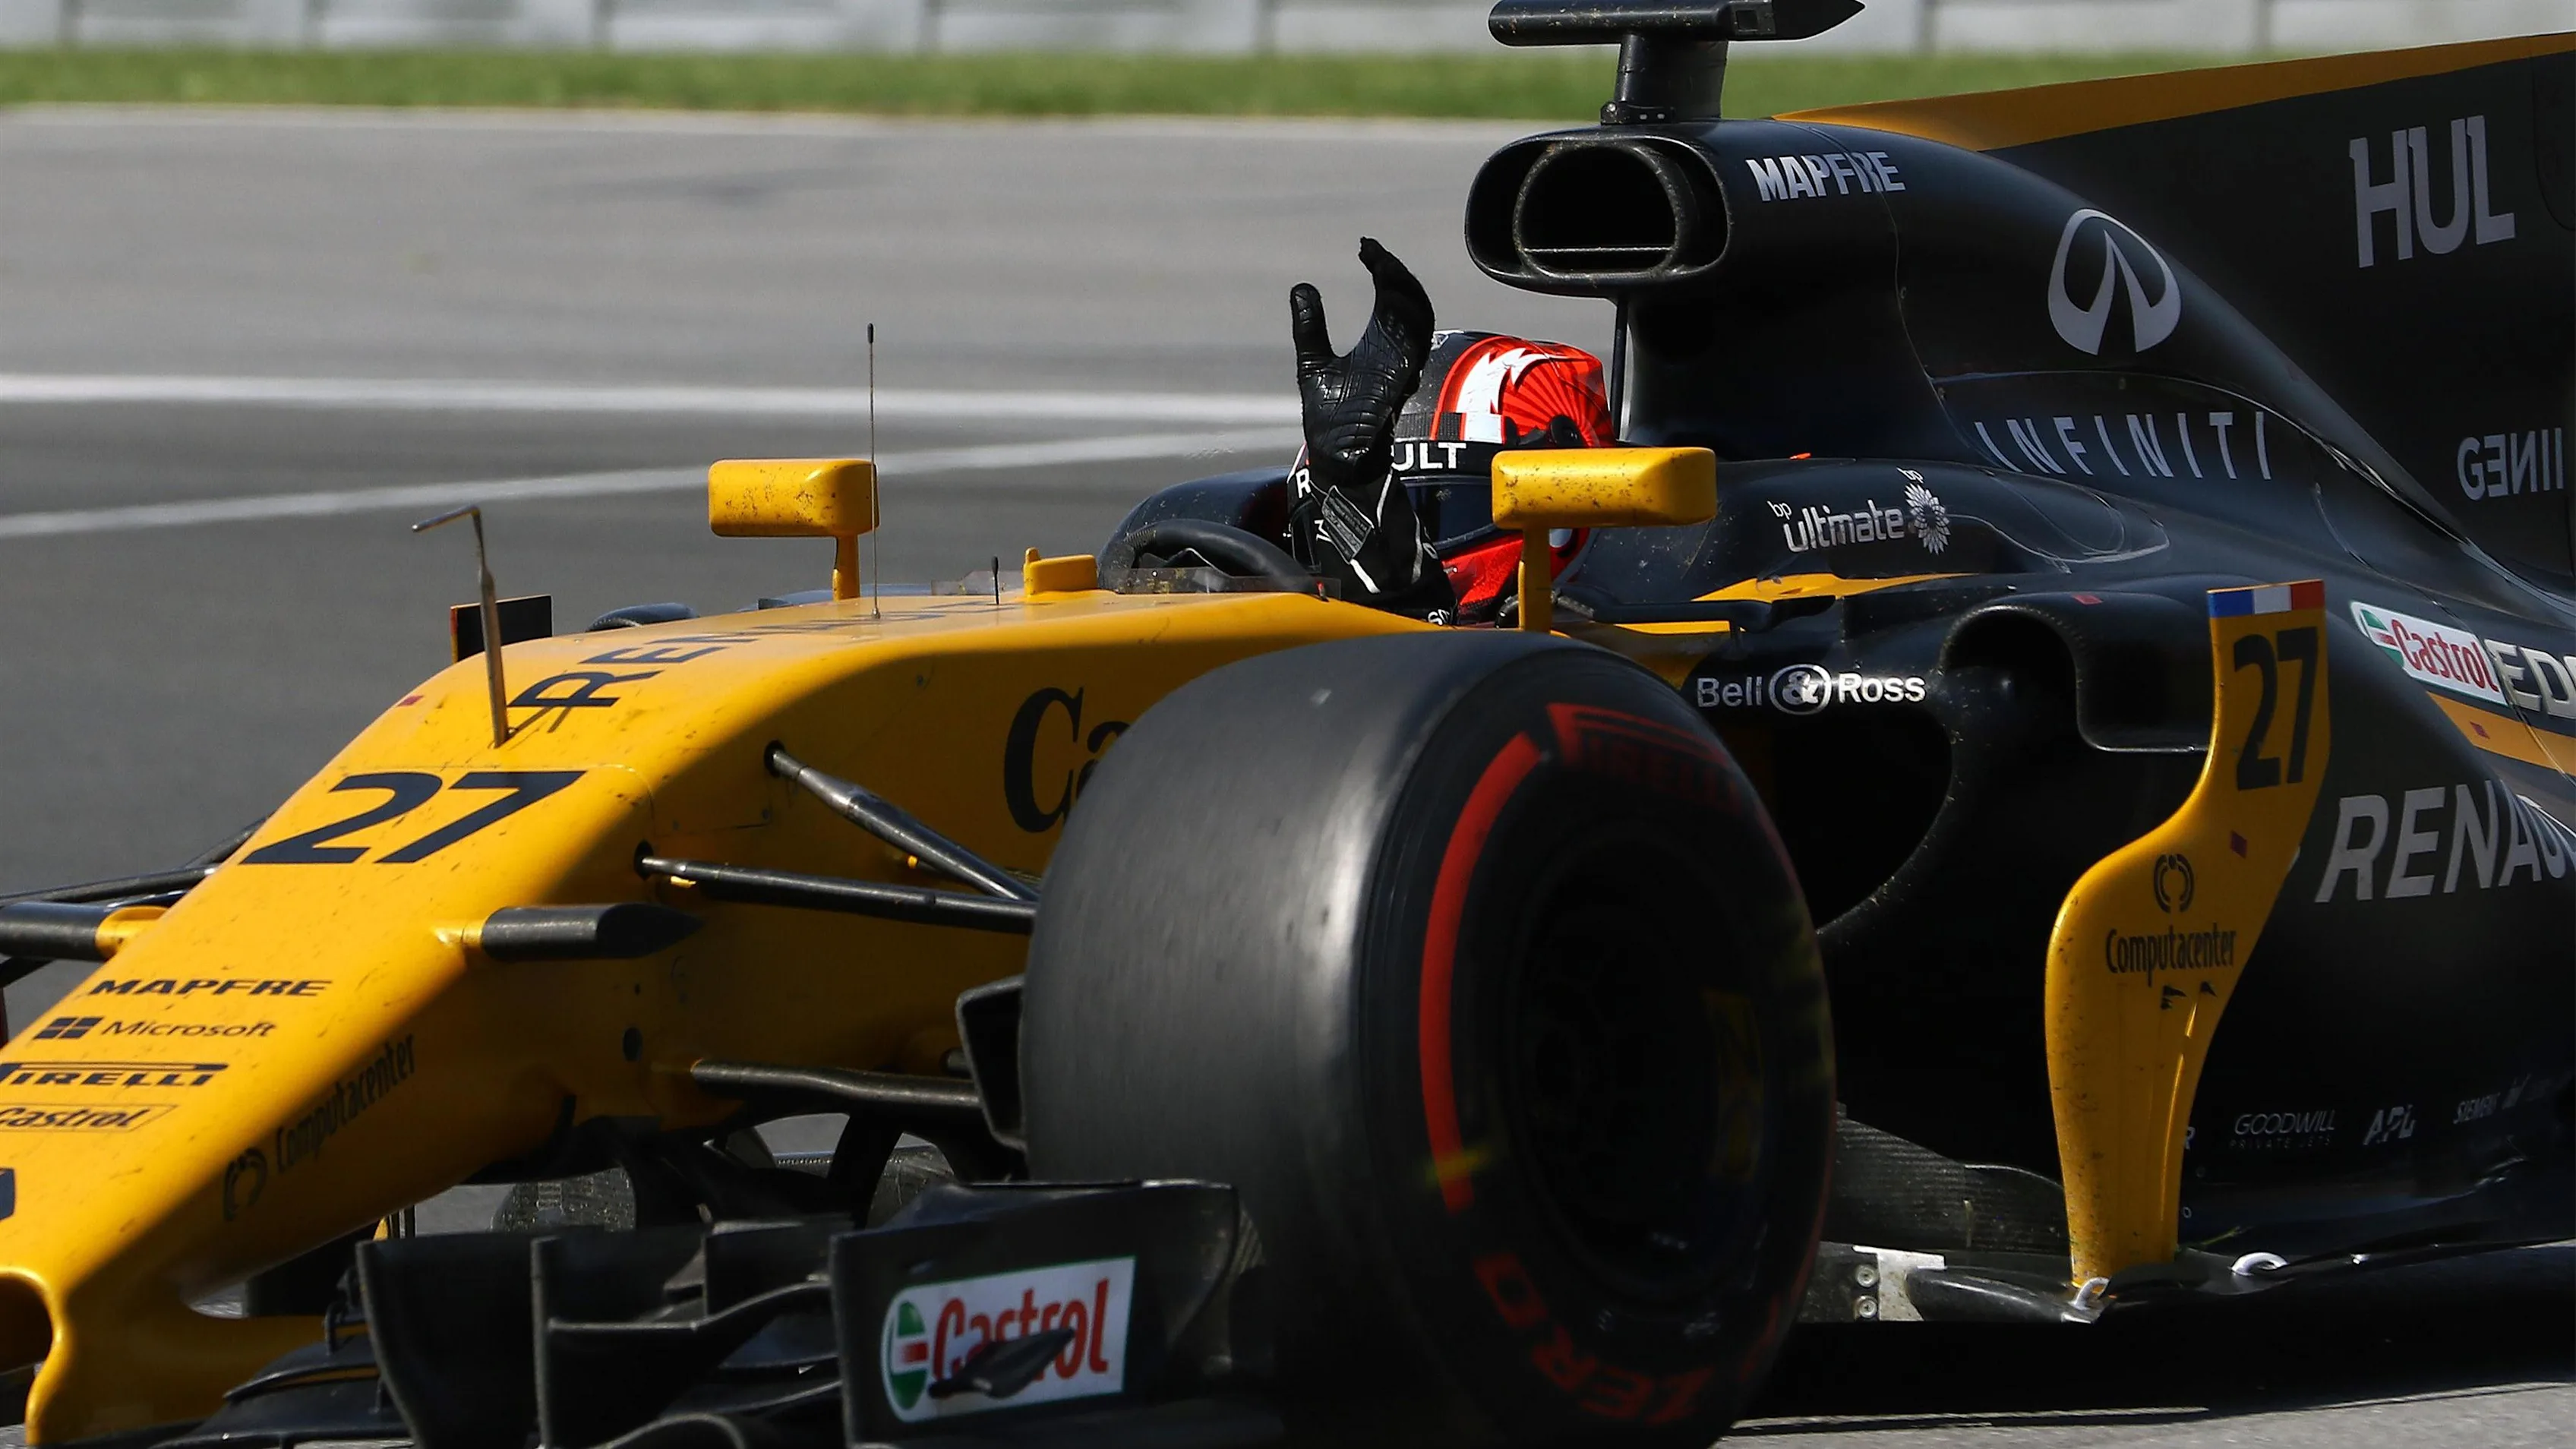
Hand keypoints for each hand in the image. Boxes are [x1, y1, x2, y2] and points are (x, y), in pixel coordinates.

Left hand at [1290, 238, 1434, 496]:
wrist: (1335, 458)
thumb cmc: (1330, 418)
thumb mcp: (1314, 362)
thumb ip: (1311, 327)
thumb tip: (1302, 288)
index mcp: (1381, 344)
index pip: (1393, 295)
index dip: (1384, 267)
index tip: (1365, 247)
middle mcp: (1396, 352)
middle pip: (1411, 300)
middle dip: (1396, 272)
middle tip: (1373, 252)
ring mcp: (1402, 367)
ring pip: (1418, 319)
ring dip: (1403, 289)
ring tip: (1382, 265)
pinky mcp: (1399, 383)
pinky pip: (1413, 347)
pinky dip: (1407, 321)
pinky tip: (1389, 297)